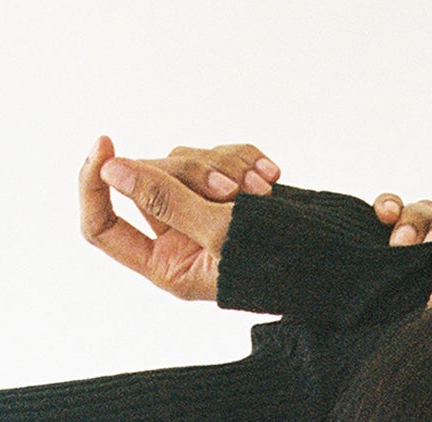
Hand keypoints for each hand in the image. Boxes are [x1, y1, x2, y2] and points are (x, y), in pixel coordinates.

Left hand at [80, 133, 281, 301]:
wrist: (337, 267)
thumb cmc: (283, 267)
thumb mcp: (220, 235)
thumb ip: (166, 200)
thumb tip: (112, 167)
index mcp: (165, 265)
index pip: (101, 225)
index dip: (94, 183)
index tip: (106, 144)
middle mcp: (178, 240)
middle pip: (149, 180)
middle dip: (190, 173)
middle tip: (232, 189)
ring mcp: (203, 215)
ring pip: (186, 161)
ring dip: (224, 164)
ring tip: (262, 188)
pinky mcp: (229, 194)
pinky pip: (219, 157)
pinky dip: (244, 158)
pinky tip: (271, 175)